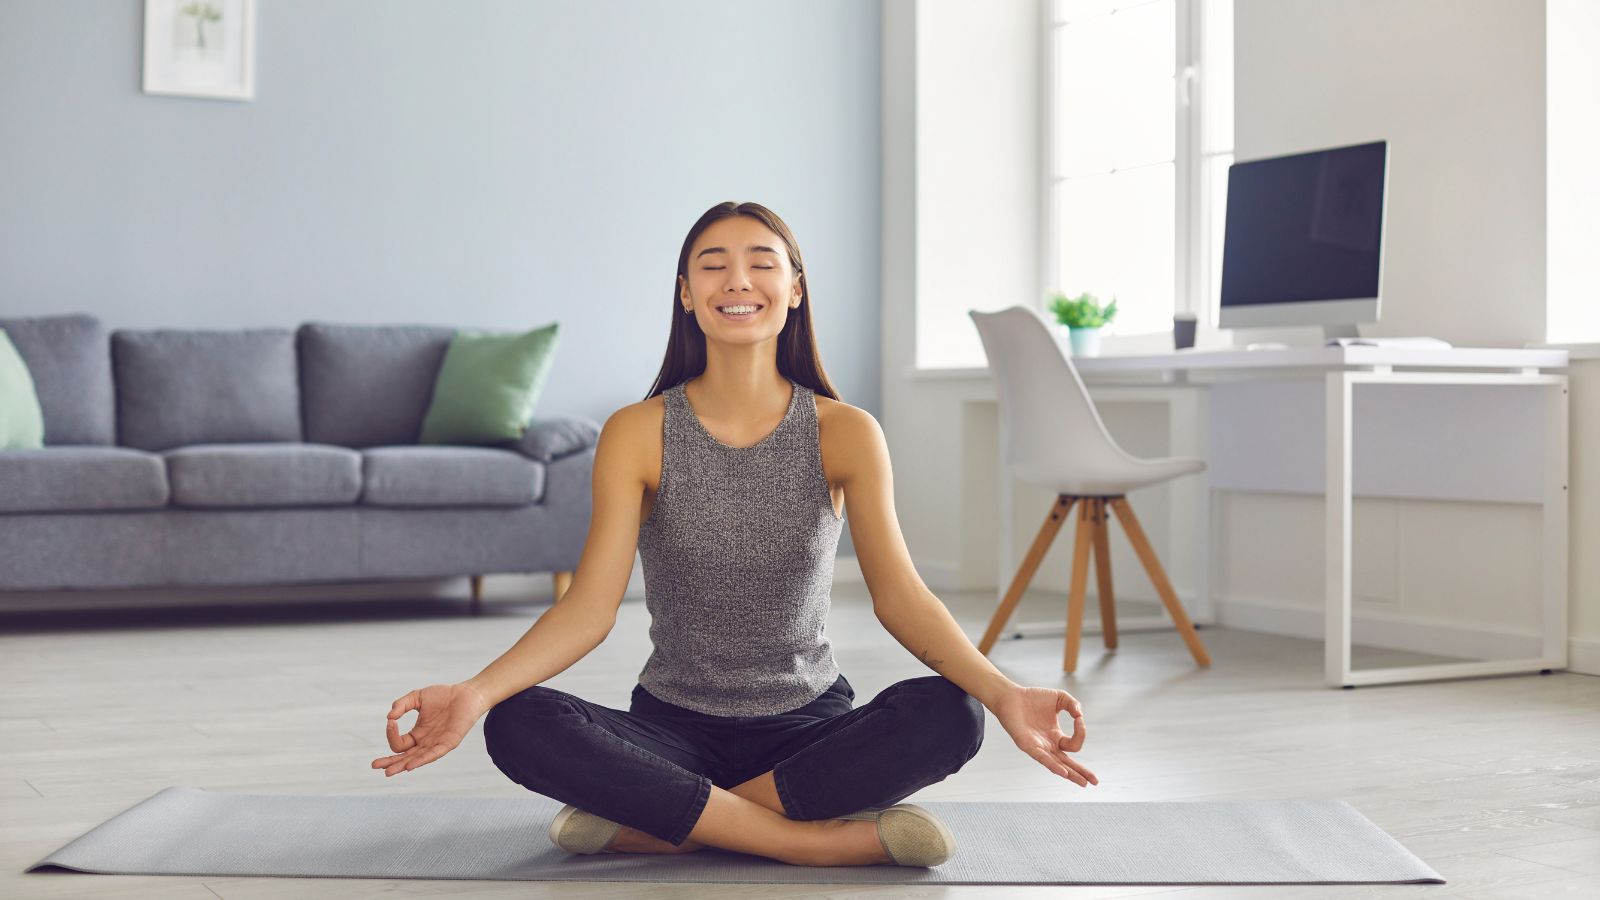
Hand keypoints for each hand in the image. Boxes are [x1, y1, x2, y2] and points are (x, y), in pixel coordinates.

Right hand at [371, 682, 489, 776]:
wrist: (466, 694)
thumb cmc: (443, 695)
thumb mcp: (417, 697)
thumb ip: (402, 705)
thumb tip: (389, 717)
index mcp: (418, 734)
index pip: (399, 743)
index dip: (391, 734)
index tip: (391, 722)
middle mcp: (425, 742)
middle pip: (404, 757)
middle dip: (390, 762)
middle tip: (375, 765)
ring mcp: (436, 744)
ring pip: (416, 759)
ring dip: (402, 765)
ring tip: (389, 772)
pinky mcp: (448, 743)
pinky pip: (433, 754)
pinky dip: (421, 760)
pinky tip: (410, 765)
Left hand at [991, 685, 1098, 787]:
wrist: (1010, 696)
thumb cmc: (1033, 697)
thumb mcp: (1060, 698)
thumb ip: (1073, 704)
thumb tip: (1080, 715)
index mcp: (1055, 736)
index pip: (1074, 744)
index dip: (1080, 732)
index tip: (1078, 718)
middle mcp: (1048, 745)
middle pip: (1067, 764)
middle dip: (1081, 773)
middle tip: (1094, 782)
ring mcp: (1038, 747)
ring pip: (1057, 765)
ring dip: (1070, 774)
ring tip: (1082, 783)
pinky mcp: (1027, 745)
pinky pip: (1042, 758)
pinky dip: (1053, 765)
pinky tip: (1063, 772)